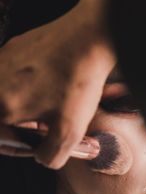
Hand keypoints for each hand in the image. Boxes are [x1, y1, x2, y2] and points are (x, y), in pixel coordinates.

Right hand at [0, 0, 115, 168]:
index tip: (30, 144)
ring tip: (52, 102)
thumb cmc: (78, 81)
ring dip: (25, 103)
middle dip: (19, 124)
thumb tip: (42, 157)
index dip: (14, 144)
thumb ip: (50, 155)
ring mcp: (1, 61)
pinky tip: (53, 82)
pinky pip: (14, 74)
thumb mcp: (69, 130)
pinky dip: (28, 83)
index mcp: (1, 106)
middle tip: (42, 125)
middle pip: (2, 114)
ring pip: (6, 93)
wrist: (89, 36)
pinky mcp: (12, 47)